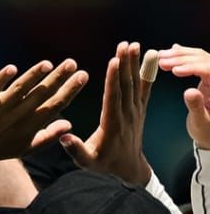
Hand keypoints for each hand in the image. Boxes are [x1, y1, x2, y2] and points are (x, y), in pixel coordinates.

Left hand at [0, 59, 87, 181]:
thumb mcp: (26, 147)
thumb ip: (48, 135)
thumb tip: (69, 125)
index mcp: (30, 124)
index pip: (55, 105)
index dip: (70, 90)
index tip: (83, 75)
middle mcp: (18, 115)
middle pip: (41, 93)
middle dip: (58, 78)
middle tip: (72, 62)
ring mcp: (0, 108)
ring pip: (20, 89)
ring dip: (34, 76)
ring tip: (47, 65)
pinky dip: (2, 79)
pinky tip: (13, 68)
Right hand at [58, 42, 152, 182]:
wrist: (129, 168)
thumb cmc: (104, 164)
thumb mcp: (86, 161)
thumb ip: (75, 149)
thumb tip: (63, 137)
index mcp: (112, 125)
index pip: (113, 98)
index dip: (113, 79)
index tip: (114, 61)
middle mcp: (127, 115)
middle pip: (126, 86)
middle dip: (125, 64)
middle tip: (125, 45)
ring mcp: (136, 111)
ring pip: (136, 84)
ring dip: (135, 63)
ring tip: (134, 45)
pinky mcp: (140, 109)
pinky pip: (145, 88)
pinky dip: (147, 72)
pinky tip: (150, 57)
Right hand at [158, 44, 209, 148]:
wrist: (209, 134)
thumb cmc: (207, 132)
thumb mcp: (201, 122)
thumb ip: (196, 106)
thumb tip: (189, 91)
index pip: (208, 70)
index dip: (192, 67)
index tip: (174, 70)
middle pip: (202, 59)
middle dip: (181, 58)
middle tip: (161, 60)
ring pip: (199, 56)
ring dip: (179, 54)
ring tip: (161, 57)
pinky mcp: (206, 76)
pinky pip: (197, 60)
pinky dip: (184, 54)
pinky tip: (174, 49)